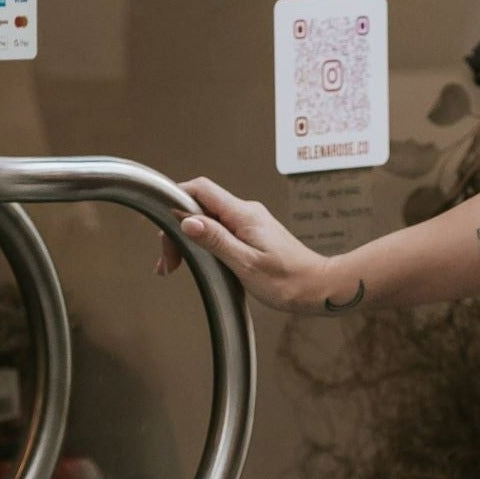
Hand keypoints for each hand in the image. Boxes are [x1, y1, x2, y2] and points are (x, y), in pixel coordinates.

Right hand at [160, 176, 367, 312]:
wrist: (319, 288)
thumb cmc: (289, 281)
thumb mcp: (246, 264)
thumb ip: (216, 240)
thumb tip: (187, 221)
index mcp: (243, 215)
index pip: (200, 190)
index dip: (176, 199)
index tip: (160, 221)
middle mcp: (246, 213)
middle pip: (199, 206)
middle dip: (177, 228)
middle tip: (168, 262)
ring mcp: (249, 223)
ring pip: (207, 220)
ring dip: (188, 238)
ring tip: (174, 266)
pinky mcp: (251, 235)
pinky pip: (219, 230)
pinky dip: (202, 243)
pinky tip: (196, 261)